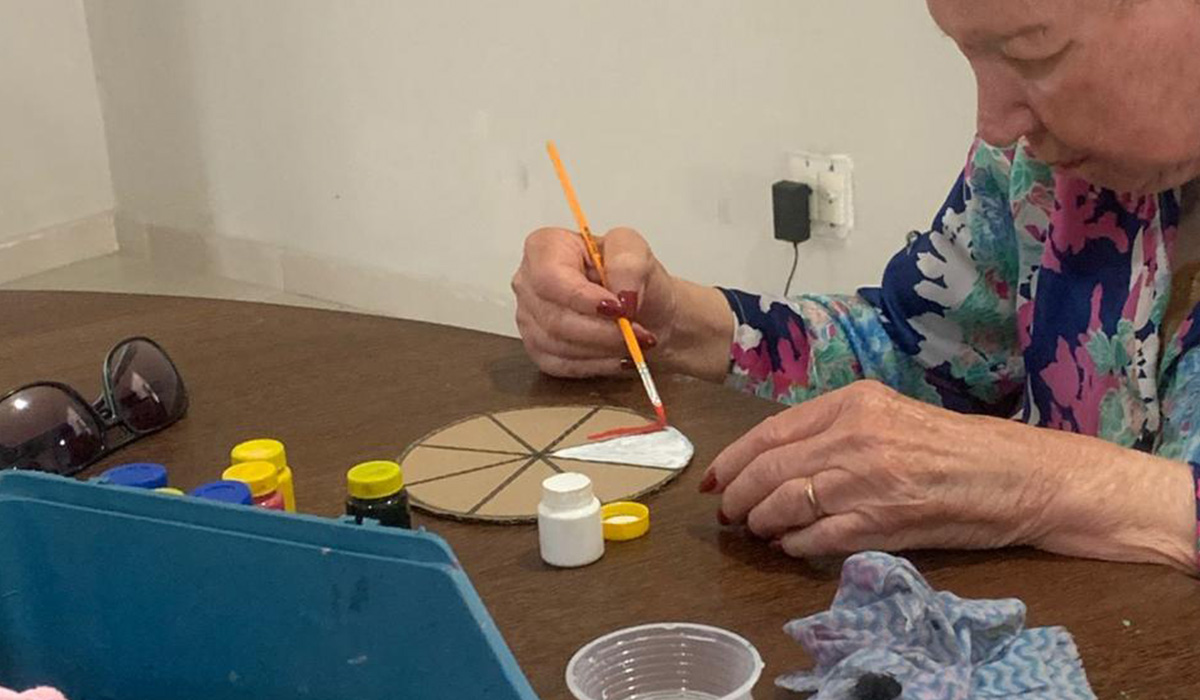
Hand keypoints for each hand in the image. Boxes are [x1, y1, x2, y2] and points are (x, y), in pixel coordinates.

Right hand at [511, 227, 677, 377]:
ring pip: (557, 345)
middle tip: (637, 334)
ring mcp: (529, 318)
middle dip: (601, 331)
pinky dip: (595, 365)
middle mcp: (528, 282)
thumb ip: (628, 263)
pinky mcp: (538, 349)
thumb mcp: (637, 251)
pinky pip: (560, 365)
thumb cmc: (633, 276)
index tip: (618, 309)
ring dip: (602, 350)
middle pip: (553, 317)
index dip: (582, 299)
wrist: (644, 308)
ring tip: (633, 343)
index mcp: (545, 247)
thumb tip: (619, 297)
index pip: (550, 277)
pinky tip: (618, 357)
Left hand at [701, 380, 1195, 570]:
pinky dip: (794, 545)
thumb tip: (774, 460)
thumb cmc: (951, 446)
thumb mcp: (887, 415)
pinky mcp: (881, 520)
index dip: (732, 458)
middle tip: (727, 511)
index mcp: (852, 402)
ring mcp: (866, 479)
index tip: (712, 478)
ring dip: (761, 522)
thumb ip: (833, 430)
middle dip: (737, 495)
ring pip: (784, 504)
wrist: (1014, 475)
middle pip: (769, 469)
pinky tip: (790, 546)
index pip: (771, 431)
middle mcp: (854, 436)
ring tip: (755, 529)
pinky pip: (816, 538)